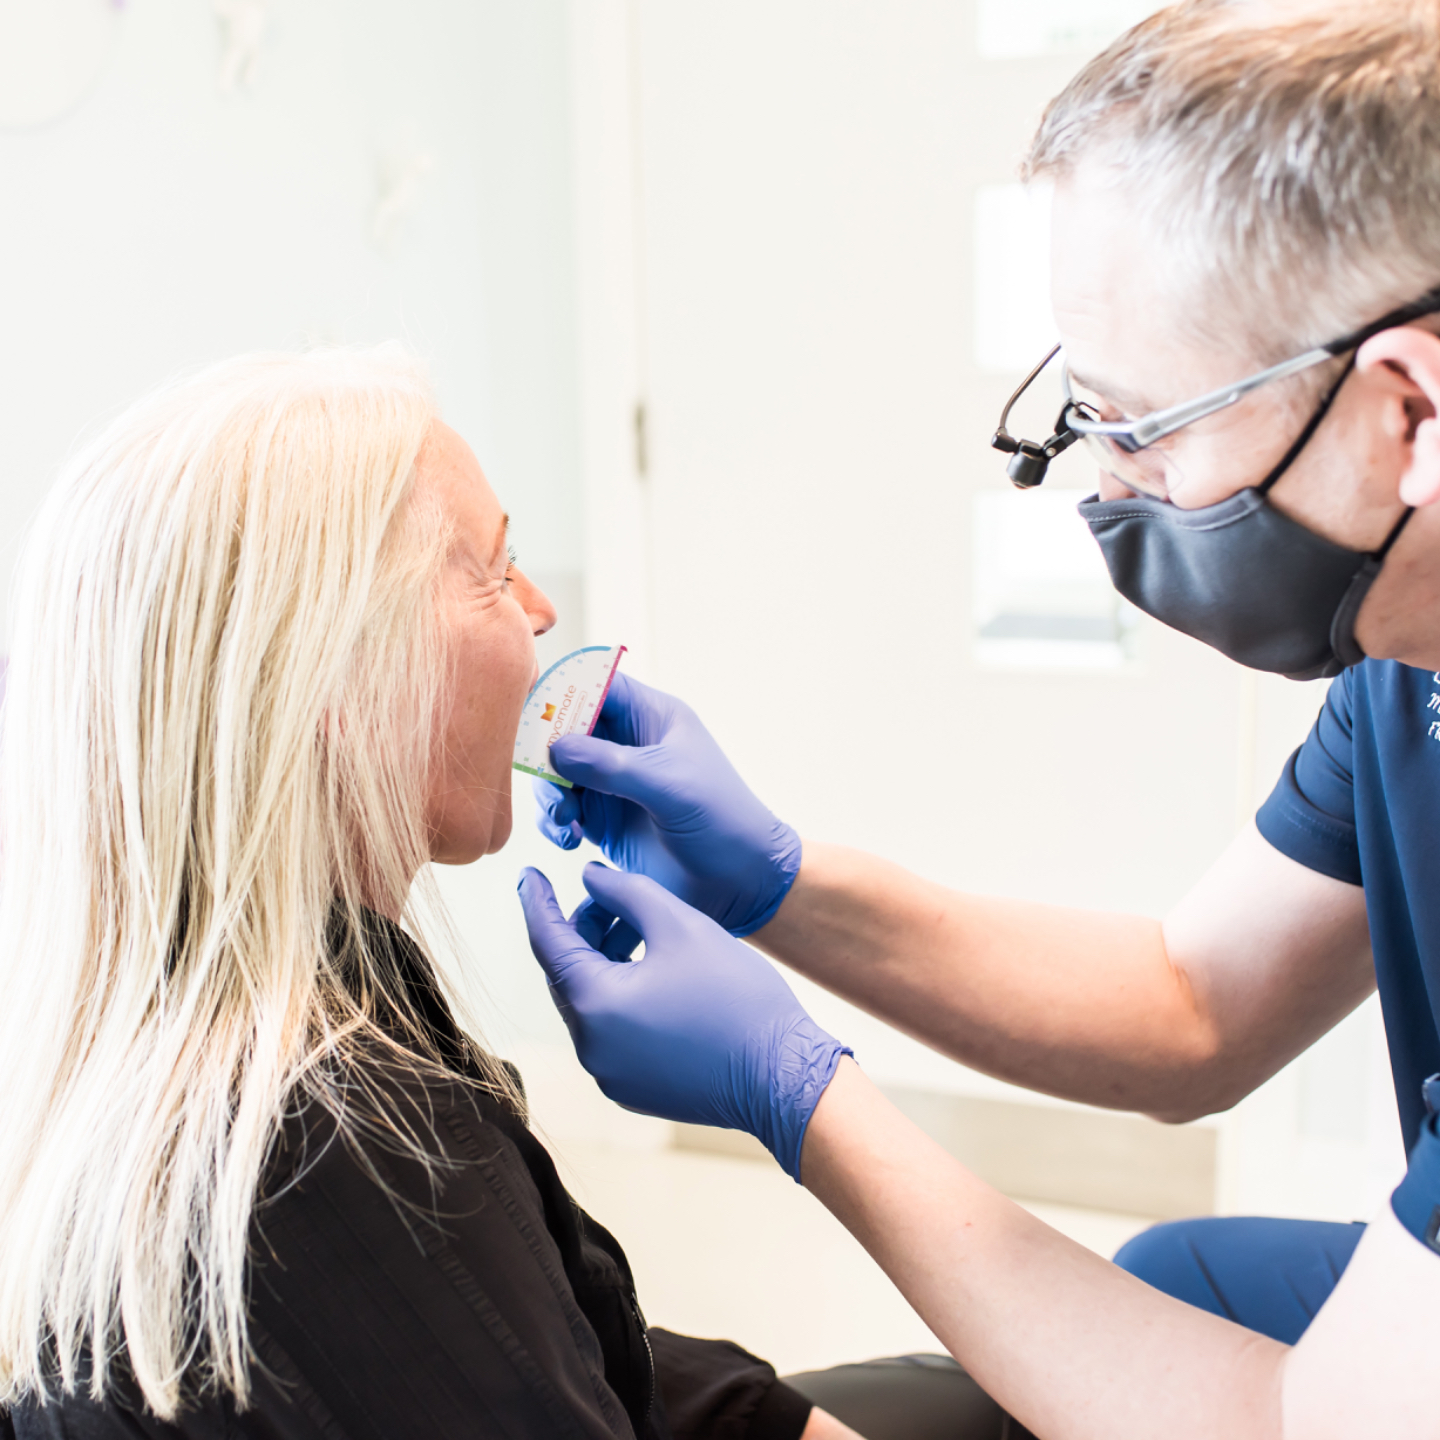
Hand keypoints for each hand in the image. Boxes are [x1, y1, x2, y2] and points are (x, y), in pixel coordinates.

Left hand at [518, 863, 849, 1181]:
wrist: (782, 1076)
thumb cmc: (736, 997)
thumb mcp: (681, 925)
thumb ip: (627, 892)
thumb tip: (591, 879)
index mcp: (594, 1004)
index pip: (548, 942)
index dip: (538, 902)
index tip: (529, 876)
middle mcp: (590, 1046)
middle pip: (569, 974)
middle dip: (584, 931)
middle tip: (611, 898)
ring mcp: (610, 1074)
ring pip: (591, 1004)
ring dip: (605, 964)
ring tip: (640, 932)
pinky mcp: (633, 1089)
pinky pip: (612, 1034)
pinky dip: (621, 999)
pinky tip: (654, 976)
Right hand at [531, 673, 800, 935]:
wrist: (741, 880)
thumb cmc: (721, 819)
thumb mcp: (667, 784)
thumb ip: (609, 765)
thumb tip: (554, 749)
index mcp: (652, 717)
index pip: (596, 685)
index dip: (563, 694)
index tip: (536, 720)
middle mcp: (629, 744)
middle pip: (566, 730)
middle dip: (547, 755)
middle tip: (551, 783)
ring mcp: (615, 782)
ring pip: (558, 773)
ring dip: (551, 794)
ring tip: (566, 820)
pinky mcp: (606, 820)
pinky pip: (564, 810)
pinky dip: (557, 822)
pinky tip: (570, 839)